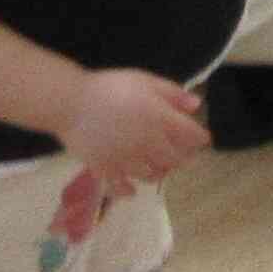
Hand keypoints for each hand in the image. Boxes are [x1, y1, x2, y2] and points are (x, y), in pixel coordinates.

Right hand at [57, 68, 207, 189]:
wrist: (70, 102)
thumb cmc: (110, 87)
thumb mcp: (146, 81)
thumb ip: (173, 94)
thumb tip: (196, 106)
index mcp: (161, 120)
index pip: (191, 136)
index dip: (199, 139)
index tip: (201, 139)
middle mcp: (148, 144)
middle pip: (174, 159)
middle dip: (182, 157)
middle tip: (183, 154)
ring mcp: (126, 160)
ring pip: (151, 175)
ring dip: (160, 172)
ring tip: (159, 167)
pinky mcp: (104, 170)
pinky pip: (120, 188)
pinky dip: (128, 190)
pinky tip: (131, 189)